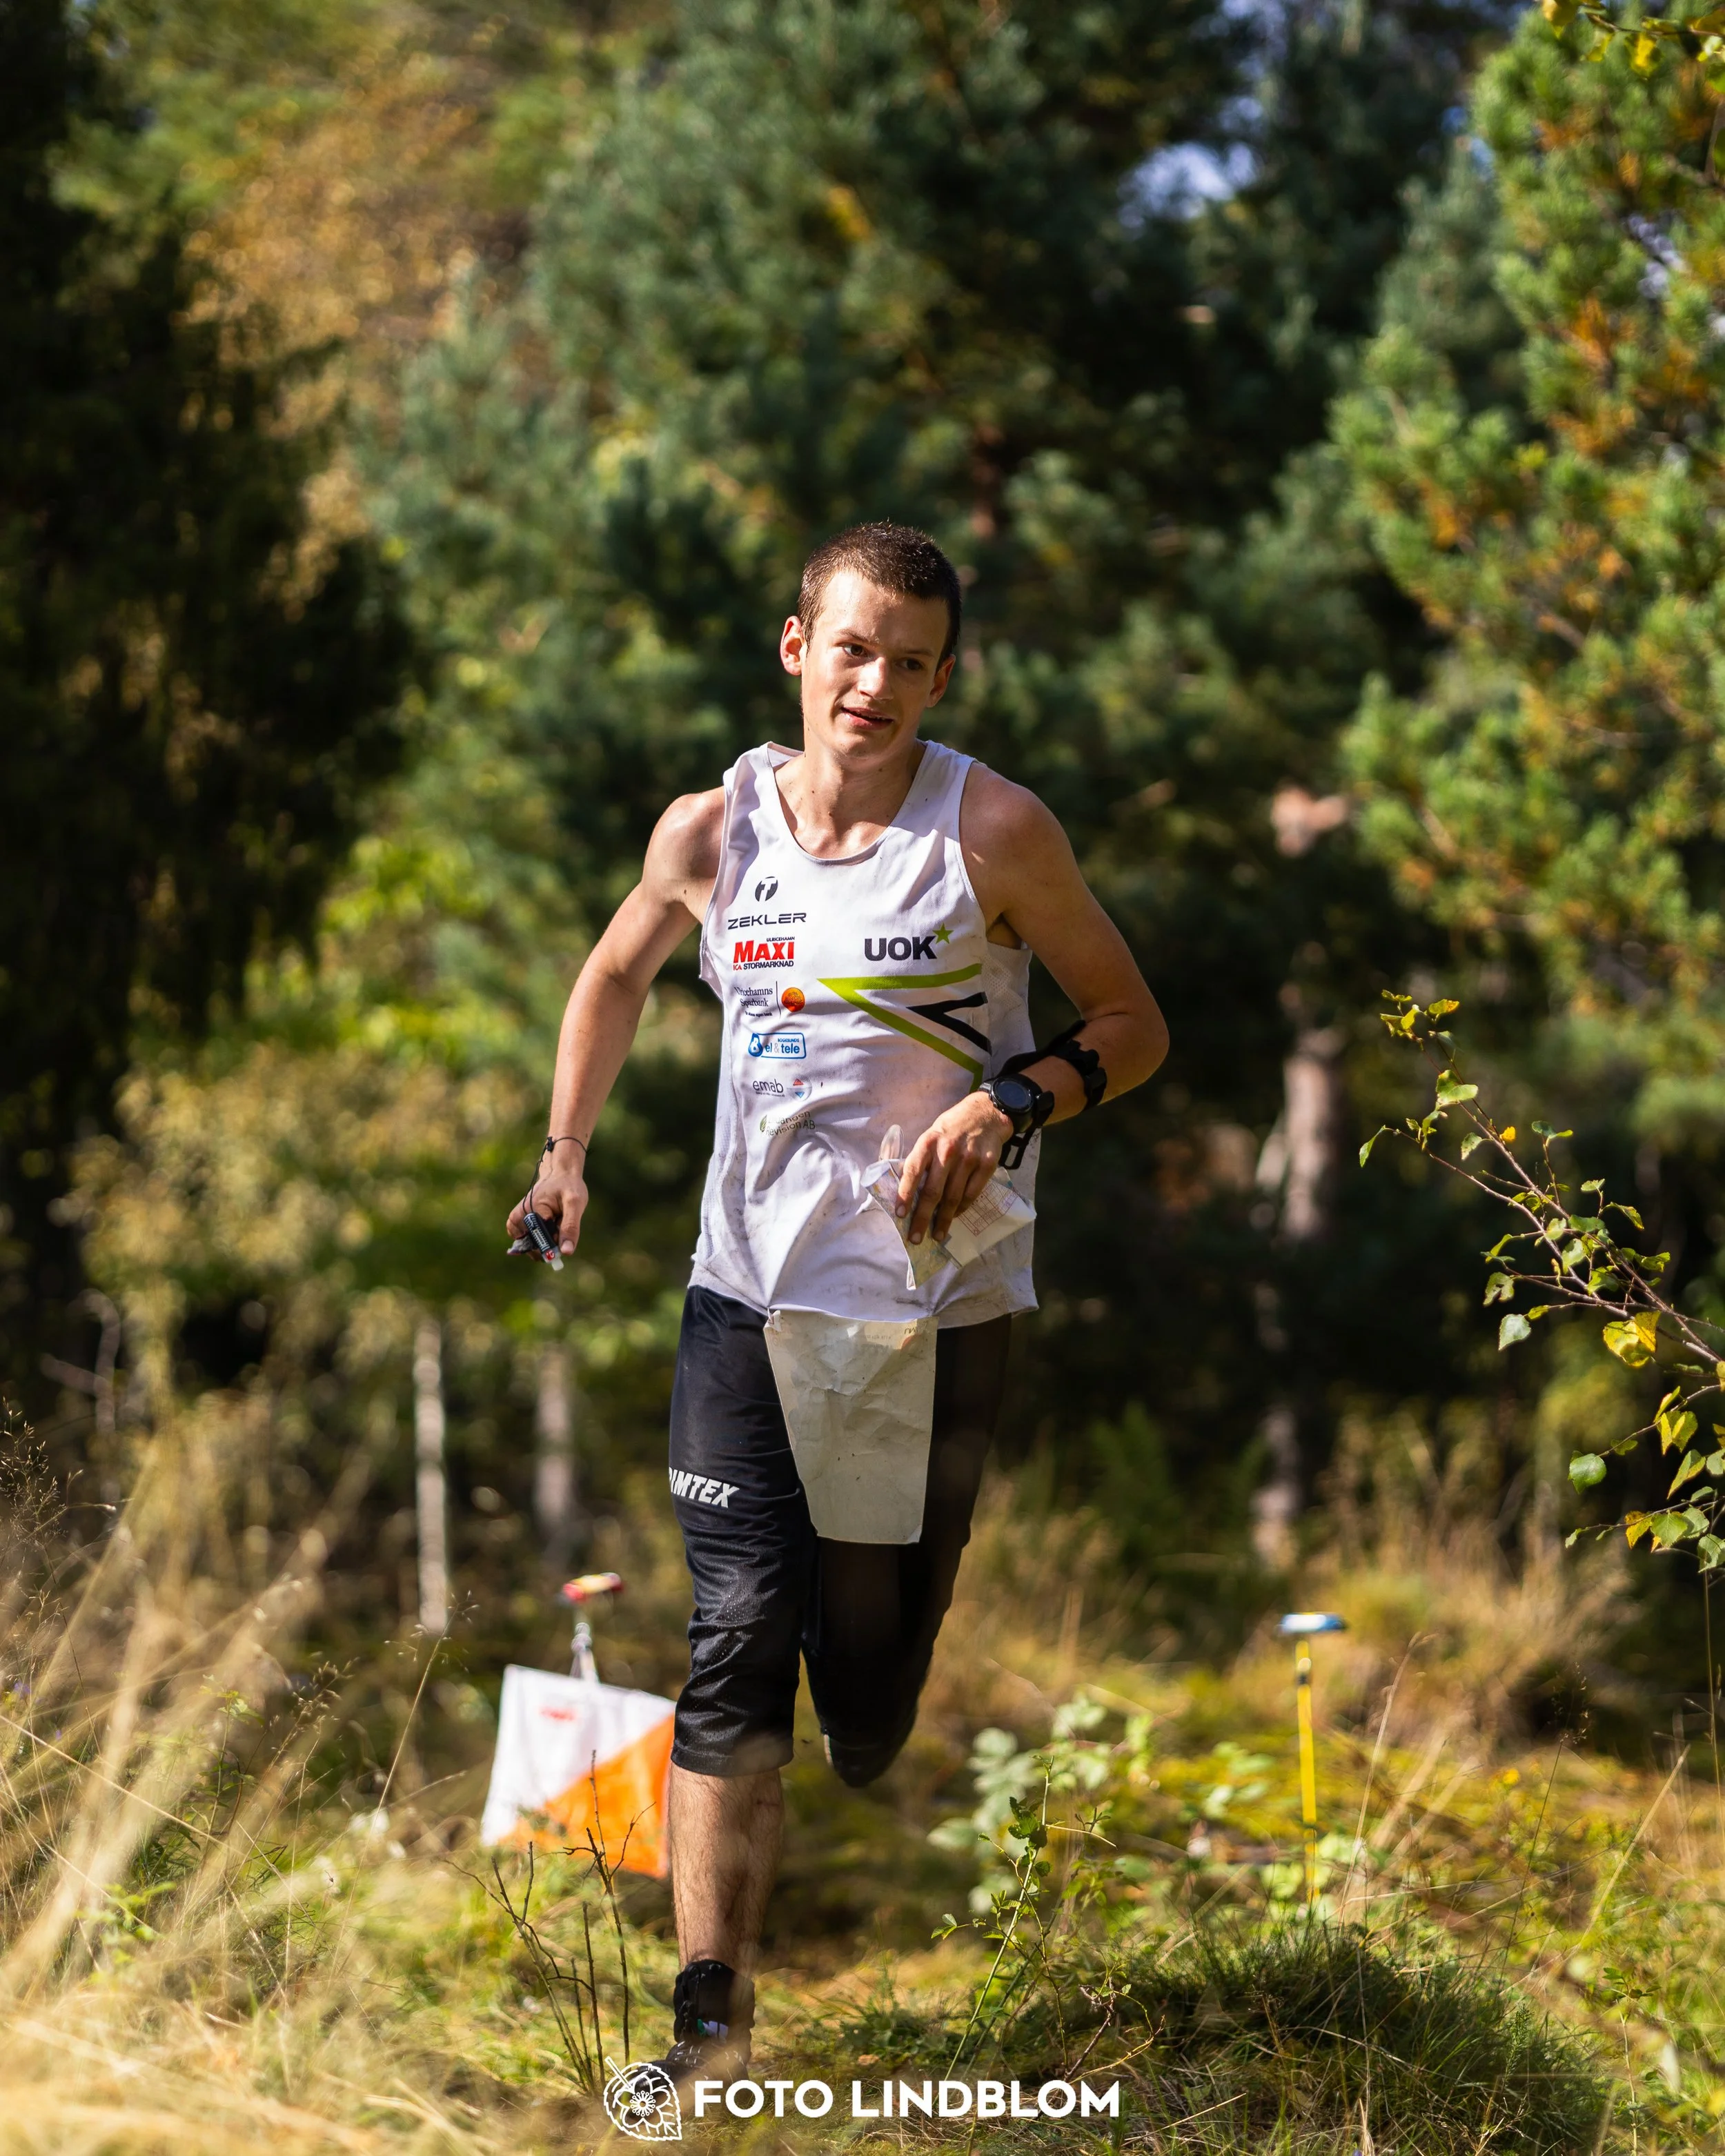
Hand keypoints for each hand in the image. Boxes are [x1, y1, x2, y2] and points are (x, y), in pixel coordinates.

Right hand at [507, 1160, 587, 1259]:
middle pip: (533, 1245)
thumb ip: (571, 1228)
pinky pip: (524, 1240)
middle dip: (548, 1243)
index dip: (555, 1244)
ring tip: (553, 1223)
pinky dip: (536, 1239)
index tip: (563, 1237)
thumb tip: (565, 1252)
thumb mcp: (575, 1204)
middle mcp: (520, 1215)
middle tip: (559, 1225)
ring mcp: (516, 1218)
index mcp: (533, 1210)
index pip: (542, 1241)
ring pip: (529, 1245)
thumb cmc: (569, 1187)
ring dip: (542, 1241)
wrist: (560, 1174)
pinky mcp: (516, 1221)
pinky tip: (545, 1228)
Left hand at [897, 1091, 1013, 1246]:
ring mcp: (969, 1158)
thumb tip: (906, 1190)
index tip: (900, 1215)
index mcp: (928, 1142)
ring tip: (937, 1234)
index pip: (912, 1171)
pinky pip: (972, 1194)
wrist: (986, 1114)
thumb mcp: (931, 1135)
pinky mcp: (987, 1165)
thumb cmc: (952, 1129)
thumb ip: (921, 1159)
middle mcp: (947, 1151)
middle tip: (915, 1237)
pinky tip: (955, 1216)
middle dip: (922, 1218)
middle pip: (933, 1191)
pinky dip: (962, 1208)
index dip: (905, 1195)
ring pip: (953, 1197)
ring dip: (944, 1220)